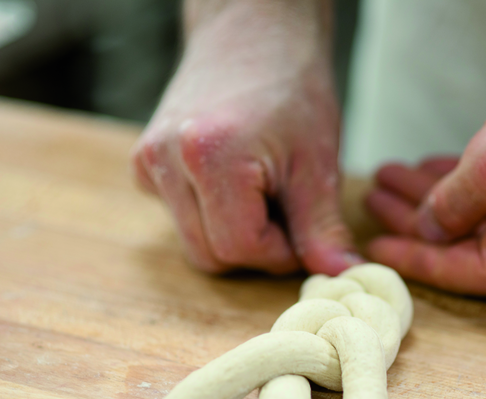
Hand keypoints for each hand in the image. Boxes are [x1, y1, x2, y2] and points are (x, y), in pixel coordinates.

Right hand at [132, 1, 359, 275]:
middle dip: (257, 249)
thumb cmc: (292, 87)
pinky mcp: (144, 164)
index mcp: (209, 157)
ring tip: (264, 192)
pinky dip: (212, 217)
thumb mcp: (318, 162)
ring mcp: (148, 161)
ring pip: (194, 243)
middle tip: (288, 211)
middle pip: (210, 255)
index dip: (280, 253)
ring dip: (235, 234)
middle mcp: (165, 160)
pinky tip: (236, 183)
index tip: (305, 231)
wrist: (254, 33)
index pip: (240, 249)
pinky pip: (180, 219)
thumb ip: (322, 228)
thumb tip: (341, 277)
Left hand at [365, 66, 485, 302]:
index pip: (449, 271)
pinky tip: (436, 171)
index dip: (405, 255)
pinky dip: (470, 192)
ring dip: (436, 199)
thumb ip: (447, 206)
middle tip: (374, 194)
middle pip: (461, 248)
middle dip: (413, 218)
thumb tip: (427, 228)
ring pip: (478, 225)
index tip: (369, 247)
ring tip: (394, 175)